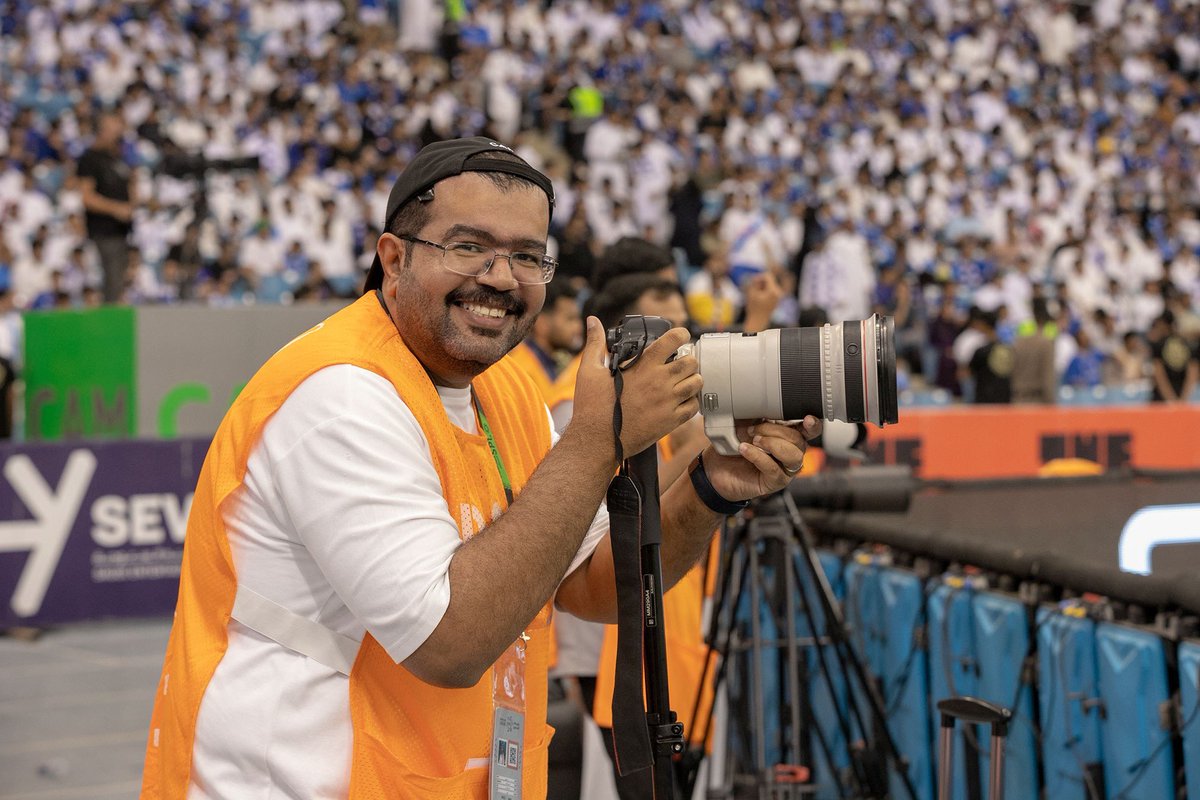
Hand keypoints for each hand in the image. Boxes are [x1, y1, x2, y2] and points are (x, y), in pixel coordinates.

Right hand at [570, 317, 700, 462]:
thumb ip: (595, 343)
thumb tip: (592, 321)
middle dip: (689, 359)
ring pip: (697, 384)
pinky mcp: (670, 422)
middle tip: (680, 363)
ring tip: (682, 382)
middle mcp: (660, 382)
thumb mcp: (589, 371)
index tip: (679, 337)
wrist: (596, 440)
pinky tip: (681, 401)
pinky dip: (691, 402)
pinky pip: (694, 407)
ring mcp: (667, 403)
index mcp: (643, 366)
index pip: (674, 340)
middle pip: (692, 362)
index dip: (680, 334)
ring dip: (692, 380)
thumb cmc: (592, 407)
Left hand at [702, 417, 821, 500]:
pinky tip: (745, 449)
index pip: (809, 430)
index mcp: (787, 436)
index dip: (813, 425)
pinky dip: (759, 456)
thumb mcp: (743, 423)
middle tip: (753, 429)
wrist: (714, 468)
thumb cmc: (731, 445)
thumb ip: (758, 413)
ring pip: (793, 456)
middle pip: (799, 440)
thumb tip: (761, 398)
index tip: (808, 418)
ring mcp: (784, 469)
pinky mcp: (774, 483)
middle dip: (776, 430)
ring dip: (773, 444)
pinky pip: (774, 469)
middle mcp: (790, 452)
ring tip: (753, 440)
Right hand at [742, 271, 782, 332]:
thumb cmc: (753, 308)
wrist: (758, 321)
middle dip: (760, 283)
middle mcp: (778, 292)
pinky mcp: (777, 298)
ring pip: (769, 284)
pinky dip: (764, 290)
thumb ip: (753, 281)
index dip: (759, 277)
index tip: (752, 283)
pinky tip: (759, 297)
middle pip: (769, 280)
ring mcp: (779, 295)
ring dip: (761, 287)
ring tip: (756, 295)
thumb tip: (756, 275)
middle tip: (754, 291)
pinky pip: (770, 288)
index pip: (767, 276)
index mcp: (773, 291)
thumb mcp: (751, 292)